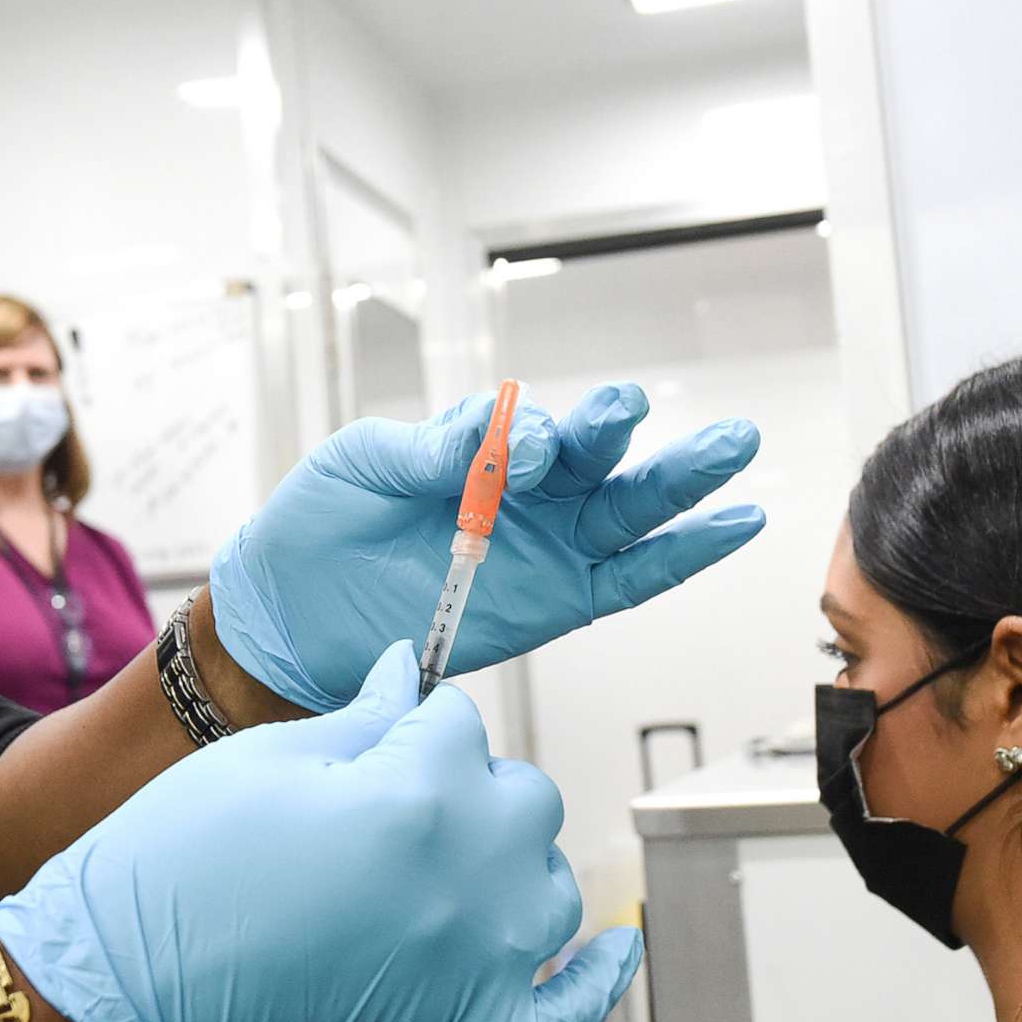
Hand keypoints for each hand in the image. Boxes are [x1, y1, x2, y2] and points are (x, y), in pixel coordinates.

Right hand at [0, 643, 642, 1021]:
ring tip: (450, 861)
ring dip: (515, 864)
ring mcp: (474, 963)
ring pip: (549, 888)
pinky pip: (561, 1013)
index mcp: (420, 794)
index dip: (413, 723)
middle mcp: (467, 878)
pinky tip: (614, 948)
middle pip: (523, 798)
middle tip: (394, 798)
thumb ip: (363, 717)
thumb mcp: (270, 758)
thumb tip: (410, 674)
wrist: (129, 982)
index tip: (378, 734)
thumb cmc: (178, 863)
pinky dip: (596, 981)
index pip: (460, 723)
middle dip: (470, 784)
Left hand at [210, 384, 763, 709]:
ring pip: (629, 510)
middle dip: (634, 432)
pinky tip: (732, 525)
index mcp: (480, 447)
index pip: (529, 430)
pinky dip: (683, 555)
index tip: (521, 452)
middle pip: (599, 457)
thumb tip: (495, 438)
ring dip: (682, 480)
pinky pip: (631, 579)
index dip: (533, 437)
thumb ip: (427, 449)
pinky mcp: (557, 604)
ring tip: (733, 445)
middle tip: (664, 407)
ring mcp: (546, 549)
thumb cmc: (319, 525)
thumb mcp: (362, 465)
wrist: (288, 613)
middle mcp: (526, 494)